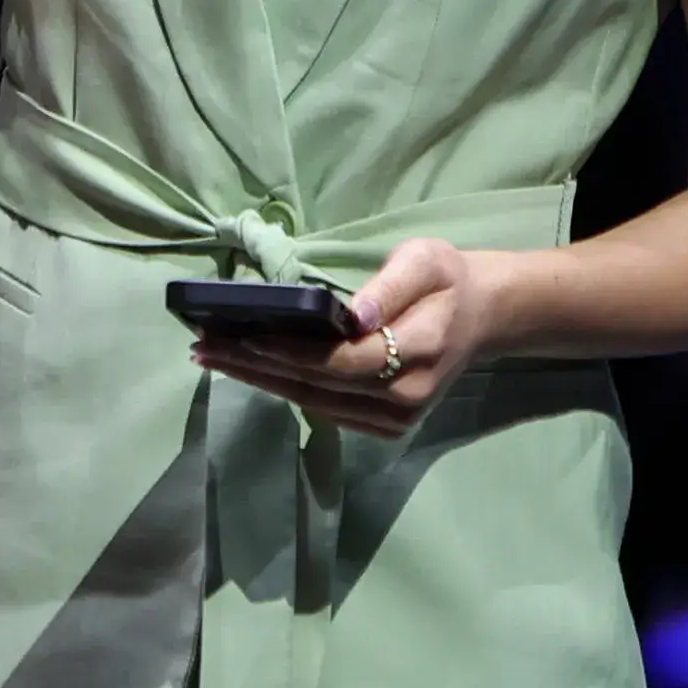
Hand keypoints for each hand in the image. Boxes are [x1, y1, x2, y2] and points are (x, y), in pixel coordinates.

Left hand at [190, 238, 502, 441]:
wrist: (484, 316)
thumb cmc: (449, 280)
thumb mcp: (426, 261)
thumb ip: (391, 286)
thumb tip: (355, 315)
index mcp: (420, 350)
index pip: (342, 360)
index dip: (290, 352)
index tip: (242, 337)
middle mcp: (407, 396)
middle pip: (318, 387)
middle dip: (255, 367)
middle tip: (203, 348)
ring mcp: (398, 418)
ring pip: (316, 404)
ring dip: (260, 382)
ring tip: (212, 359)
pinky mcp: (387, 426)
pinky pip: (327, 412)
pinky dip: (286, 391)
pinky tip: (250, 373)